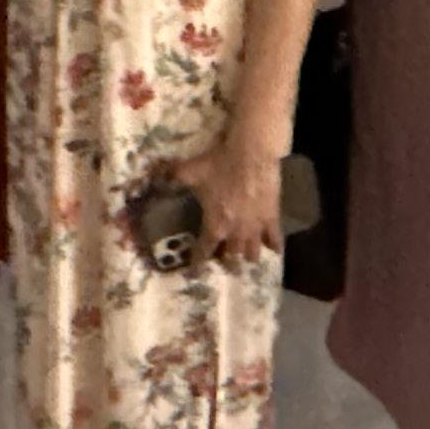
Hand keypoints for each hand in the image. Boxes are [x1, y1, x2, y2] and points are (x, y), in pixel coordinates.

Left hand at [169, 142, 282, 265]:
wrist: (251, 154)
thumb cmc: (219, 164)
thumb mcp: (189, 171)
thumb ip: (171, 178)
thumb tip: (154, 177)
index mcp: (214, 225)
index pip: (204, 251)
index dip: (197, 264)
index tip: (193, 274)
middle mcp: (235, 232)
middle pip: (231, 258)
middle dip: (227, 264)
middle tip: (224, 263)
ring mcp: (256, 228)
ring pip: (253, 254)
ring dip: (248, 256)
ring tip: (246, 257)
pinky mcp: (272, 219)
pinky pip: (276, 240)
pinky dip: (274, 246)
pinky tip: (274, 249)